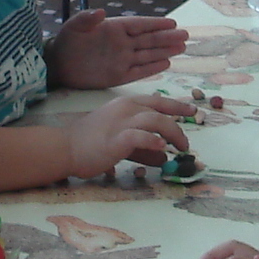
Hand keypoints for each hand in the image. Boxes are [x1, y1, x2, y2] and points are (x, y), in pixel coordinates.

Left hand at [46, 11, 188, 88]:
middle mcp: (122, 44)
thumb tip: (101, 12)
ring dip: (164, 51)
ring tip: (182, 48)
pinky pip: (138, 72)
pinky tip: (166, 64)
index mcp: (114, 29)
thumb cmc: (66, 42)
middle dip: (166, 38)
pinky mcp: (118, 76)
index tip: (172, 23)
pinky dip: (152, 69)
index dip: (155, 24)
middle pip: (149, 40)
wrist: (58, 65)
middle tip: (185, 35)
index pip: (139, 25)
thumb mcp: (74, 26)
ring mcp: (121, 60)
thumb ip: (87, 19)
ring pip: (148, 55)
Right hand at [67, 93, 189, 177]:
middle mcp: (126, 108)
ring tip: (180, 148)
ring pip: (155, 120)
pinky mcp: (115, 139)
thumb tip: (164, 157)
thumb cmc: (90, 142)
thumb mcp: (121, 140)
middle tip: (186, 143)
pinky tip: (162, 148)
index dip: (178, 106)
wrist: (65, 147)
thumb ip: (143, 148)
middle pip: (161, 111)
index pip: (158, 100)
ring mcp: (120, 122)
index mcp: (126, 103)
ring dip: (173, 134)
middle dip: (179, 126)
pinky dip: (153, 141)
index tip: (193, 111)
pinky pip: (139, 136)